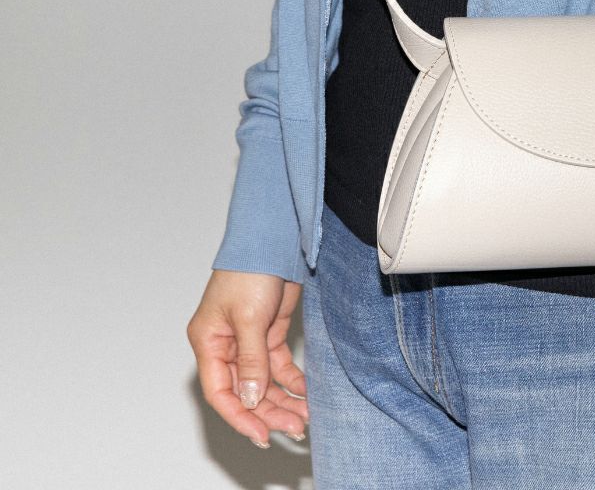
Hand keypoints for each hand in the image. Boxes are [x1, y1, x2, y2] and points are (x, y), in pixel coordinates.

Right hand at [187, 270, 308, 448]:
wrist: (274, 239)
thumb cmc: (249, 270)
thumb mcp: (248, 317)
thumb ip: (250, 360)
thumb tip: (249, 399)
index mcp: (208, 343)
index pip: (220, 392)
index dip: (240, 417)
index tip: (261, 434)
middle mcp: (226, 346)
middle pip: (245, 391)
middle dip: (268, 412)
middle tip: (294, 428)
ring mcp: (249, 341)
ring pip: (263, 382)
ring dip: (282, 400)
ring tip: (304, 416)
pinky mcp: (269, 332)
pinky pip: (278, 366)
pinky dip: (292, 380)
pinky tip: (306, 392)